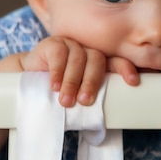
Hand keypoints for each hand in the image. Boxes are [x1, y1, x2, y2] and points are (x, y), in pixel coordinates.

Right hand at [18, 36, 139, 106]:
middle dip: (92, 82)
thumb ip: (89, 95)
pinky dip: (57, 72)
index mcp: (97, 61)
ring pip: (79, 58)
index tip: (132, 82)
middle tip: (84, 101)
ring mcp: (70, 44)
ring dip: (72, 81)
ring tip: (66, 100)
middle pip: (97, 60)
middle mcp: (86, 50)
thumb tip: (106, 116)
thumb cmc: (56, 89)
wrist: (27, 77)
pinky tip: (54, 85)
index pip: (115, 61)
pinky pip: (59, 54)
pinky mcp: (53, 42)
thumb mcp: (76, 93)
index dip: (125, 69)